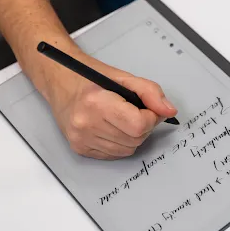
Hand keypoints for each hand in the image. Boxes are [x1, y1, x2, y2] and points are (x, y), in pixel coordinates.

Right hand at [45, 52, 177, 159]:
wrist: (60, 81)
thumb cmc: (90, 76)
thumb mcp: (123, 76)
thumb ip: (150, 92)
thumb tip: (169, 111)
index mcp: (97, 103)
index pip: (139, 125)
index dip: (151, 117)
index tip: (149, 108)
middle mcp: (86, 124)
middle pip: (135, 139)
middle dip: (144, 126)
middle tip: (136, 110)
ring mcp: (81, 139)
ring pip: (126, 150)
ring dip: (132, 135)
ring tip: (123, 116)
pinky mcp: (80, 149)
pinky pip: (113, 154)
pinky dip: (120, 142)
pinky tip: (112, 126)